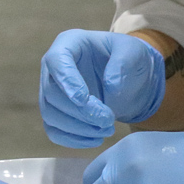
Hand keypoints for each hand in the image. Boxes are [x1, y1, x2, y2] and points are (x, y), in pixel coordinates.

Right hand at [38, 29, 164, 147]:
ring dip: (77, 128)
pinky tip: (95, 139)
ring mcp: (52, 90)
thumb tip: (110, 87)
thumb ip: (124, 63)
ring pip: (50, 114)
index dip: (67, 81)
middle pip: (52, 93)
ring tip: (106, 130)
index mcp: (69, 44)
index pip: (57, 60)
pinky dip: (72, 139)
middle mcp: (54, 66)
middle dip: (80, 111)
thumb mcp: (133, 51)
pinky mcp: (56, 111)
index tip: (84, 100)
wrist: (128, 76)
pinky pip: (54, 130)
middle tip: (107, 119)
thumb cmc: (127, 57)